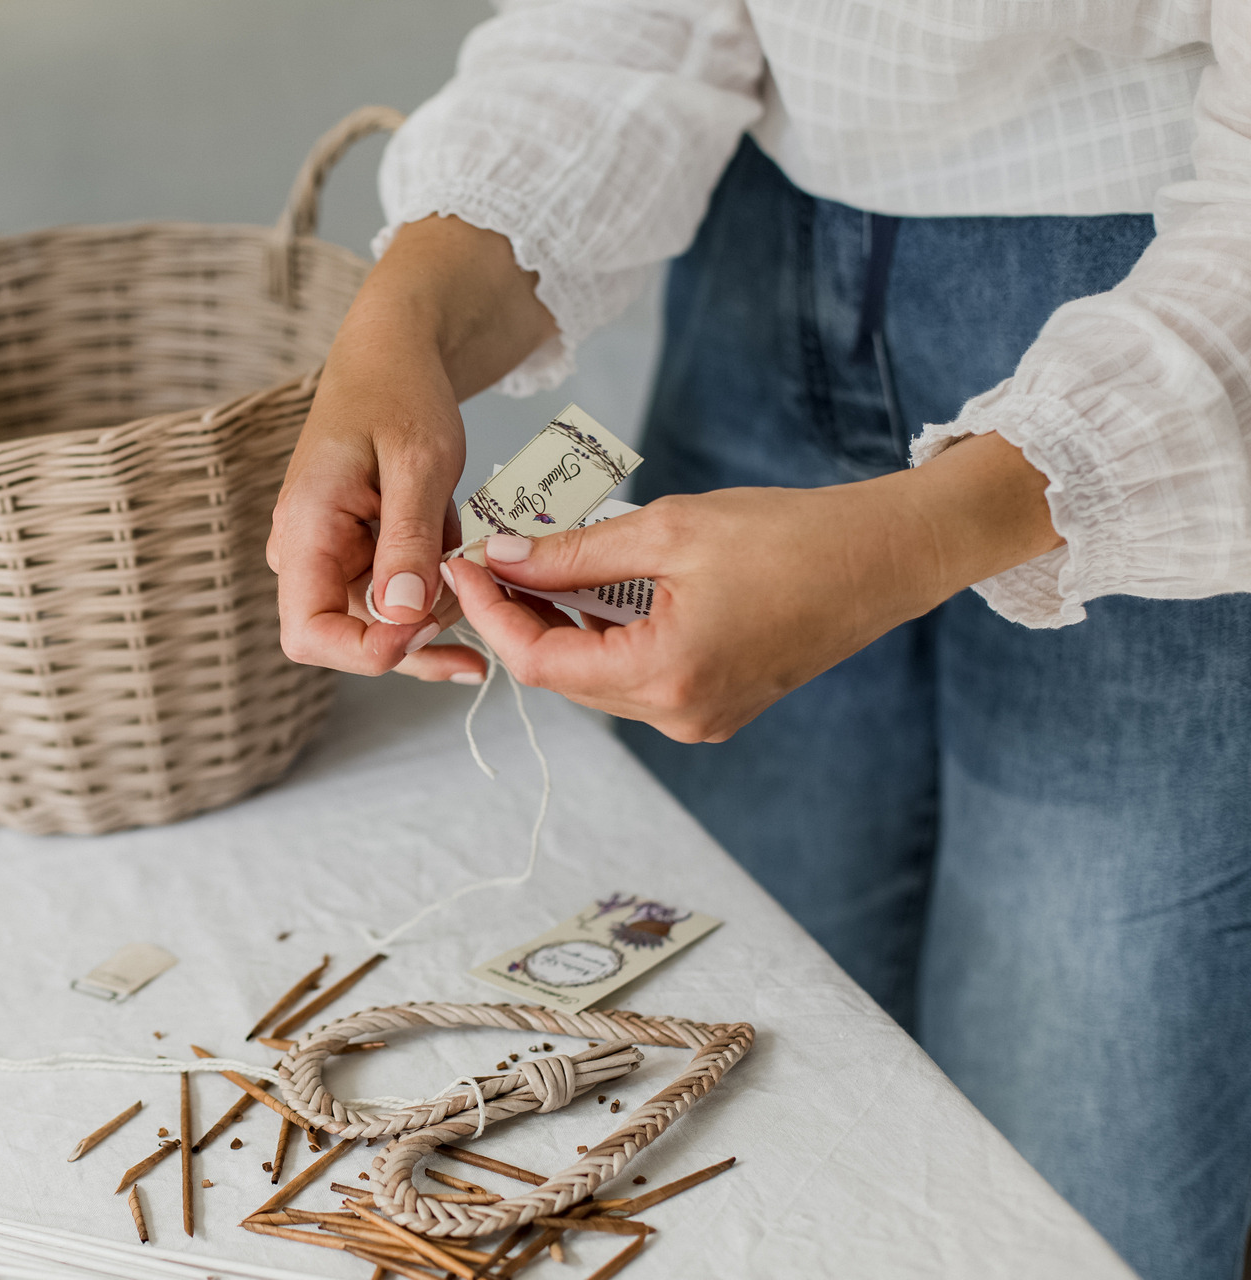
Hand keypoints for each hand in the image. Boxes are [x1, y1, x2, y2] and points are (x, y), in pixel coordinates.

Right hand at [268, 216, 556, 681]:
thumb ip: (407, 543)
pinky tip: (456, 545)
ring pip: (382, 623)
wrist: (395, 353)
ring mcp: (331, 556)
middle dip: (417, 630)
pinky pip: (397, 596)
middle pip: (351, 639)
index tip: (429, 627)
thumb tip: (403, 620)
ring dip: (435, 604)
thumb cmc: (400, 392)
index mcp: (305, 529)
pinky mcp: (358, 554)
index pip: (308, 635)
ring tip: (464, 546)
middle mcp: (307, 552)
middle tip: (474, 593)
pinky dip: (436, 584)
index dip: (368, 652)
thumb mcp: (418, 463)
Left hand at [444, 433, 1062, 740]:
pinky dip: (601, 637)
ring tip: (532, 565)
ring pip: (596, 680)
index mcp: (666, 676)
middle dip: (518, 619)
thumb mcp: (668, 529)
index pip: (541, 663)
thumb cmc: (789, 534)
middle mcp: (679, 714)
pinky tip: (588, 589)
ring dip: (558, 627)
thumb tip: (503, 558)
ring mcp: (700, 717)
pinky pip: (634, 678)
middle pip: (564, 677)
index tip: (465, 564)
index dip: (492, 614)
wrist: (887, 556)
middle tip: (490, 558)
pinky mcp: (716, 704)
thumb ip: (575, 554)